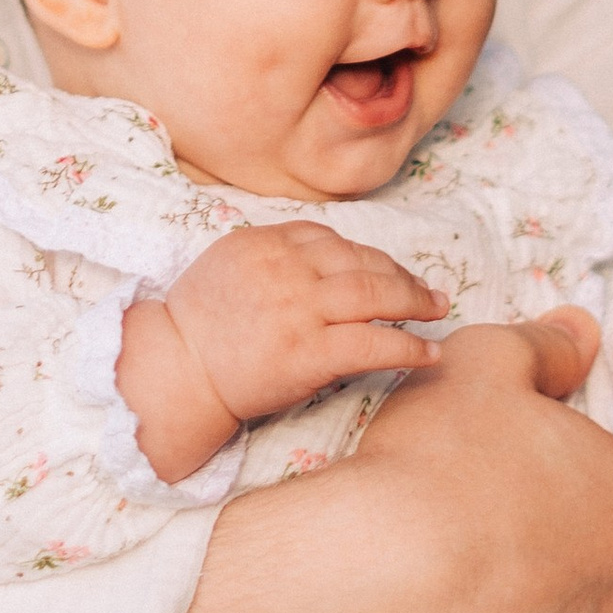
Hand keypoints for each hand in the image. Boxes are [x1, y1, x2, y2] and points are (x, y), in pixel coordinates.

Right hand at [121, 225, 445, 484]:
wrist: (176, 372)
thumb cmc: (198, 326)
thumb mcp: (228, 265)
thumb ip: (273, 255)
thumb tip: (322, 259)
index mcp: (266, 242)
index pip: (333, 241)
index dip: (369, 256)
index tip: (388, 271)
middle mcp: (287, 268)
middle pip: (362, 262)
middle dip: (402, 276)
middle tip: (428, 291)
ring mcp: (300, 309)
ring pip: (375, 294)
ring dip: (415, 301)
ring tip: (436, 310)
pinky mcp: (310, 351)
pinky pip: (373, 343)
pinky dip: (409, 346)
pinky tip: (430, 352)